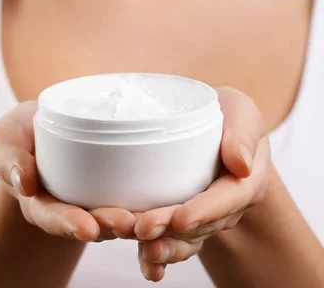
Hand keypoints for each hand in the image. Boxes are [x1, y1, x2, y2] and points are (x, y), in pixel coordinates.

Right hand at [0, 101, 137, 242]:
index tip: (87, 228)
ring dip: (133, 220)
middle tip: (128, 223)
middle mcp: (69, 208)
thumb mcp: (1, 144)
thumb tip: (23, 182)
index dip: (69, 225)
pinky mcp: (112, 184)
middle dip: (109, 225)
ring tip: (150, 219)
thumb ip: (6, 159)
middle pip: (91, 222)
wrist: (37, 129)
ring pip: (115, 215)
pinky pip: (130, 195)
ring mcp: (92, 198)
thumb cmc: (16, 137)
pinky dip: (146, 201)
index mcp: (40, 203)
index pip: (54, 218)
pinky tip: (165, 202)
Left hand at [133, 86, 270, 281]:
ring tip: (132, 240)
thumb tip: (241, 164)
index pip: (226, 200)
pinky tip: (143, 264)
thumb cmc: (228, 114)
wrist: (215, 125)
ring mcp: (202, 217)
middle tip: (141, 227)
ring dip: (157, 244)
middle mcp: (225, 208)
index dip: (204, 212)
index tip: (180, 219)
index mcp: (244, 182)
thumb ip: (243, 133)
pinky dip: (153, 255)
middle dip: (169, 230)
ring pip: (182, 240)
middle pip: (199, 225)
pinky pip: (169, 242)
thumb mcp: (242, 112)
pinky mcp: (180, 220)